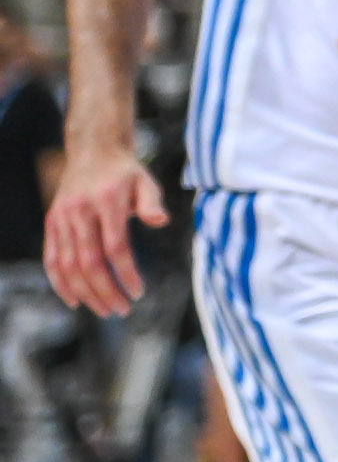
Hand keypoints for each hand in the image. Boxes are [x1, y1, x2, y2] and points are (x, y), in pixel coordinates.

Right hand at [44, 145, 164, 313]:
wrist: (93, 151)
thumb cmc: (126, 172)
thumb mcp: (146, 181)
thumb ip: (153, 202)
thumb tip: (162, 222)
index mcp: (106, 201)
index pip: (115, 246)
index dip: (126, 273)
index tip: (139, 293)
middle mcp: (80, 211)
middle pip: (89, 261)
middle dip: (105, 290)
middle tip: (121, 310)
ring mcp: (62, 218)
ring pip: (68, 265)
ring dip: (85, 292)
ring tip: (104, 310)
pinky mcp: (51, 223)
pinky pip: (51, 259)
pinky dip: (60, 282)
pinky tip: (75, 300)